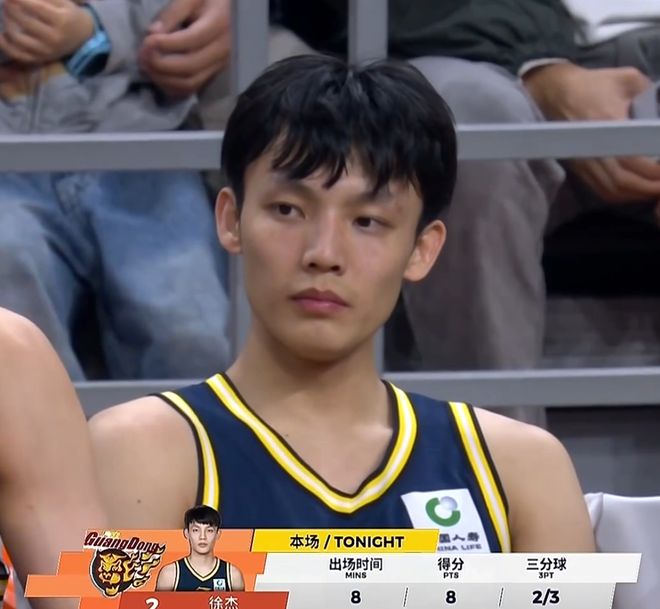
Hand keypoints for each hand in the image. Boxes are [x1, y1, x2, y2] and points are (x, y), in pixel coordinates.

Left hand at [0, 0, 93, 64]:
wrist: (84, 37)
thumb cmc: (70, 15)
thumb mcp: (62, 2)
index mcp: (61, 21)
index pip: (33, 6)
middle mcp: (54, 38)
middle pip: (24, 21)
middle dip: (10, 8)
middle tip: (7, 2)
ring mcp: (47, 51)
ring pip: (18, 38)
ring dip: (7, 23)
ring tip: (6, 14)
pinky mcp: (42, 58)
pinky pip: (19, 55)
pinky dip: (6, 45)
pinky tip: (2, 34)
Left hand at [139, 0, 230, 97]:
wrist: (227, 12)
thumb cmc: (208, 0)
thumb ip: (173, 11)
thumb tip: (153, 32)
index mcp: (219, 25)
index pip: (192, 40)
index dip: (167, 44)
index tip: (147, 41)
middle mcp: (222, 49)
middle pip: (190, 66)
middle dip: (161, 64)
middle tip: (142, 55)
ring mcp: (219, 65)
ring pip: (190, 82)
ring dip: (164, 78)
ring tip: (146, 66)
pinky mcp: (213, 74)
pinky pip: (191, 88)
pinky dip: (172, 86)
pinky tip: (158, 75)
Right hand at [524, 63, 659, 202]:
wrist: (557, 94)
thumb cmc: (593, 85)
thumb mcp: (628, 79)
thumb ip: (650, 93)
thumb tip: (659, 110)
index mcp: (607, 122)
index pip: (632, 157)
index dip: (654, 170)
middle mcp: (593, 147)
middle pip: (623, 180)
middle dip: (650, 186)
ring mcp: (585, 161)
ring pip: (613, 189)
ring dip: (637, 194)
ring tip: (656, 188)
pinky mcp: (581, 169)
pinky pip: (603, 190)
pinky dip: (622, 195)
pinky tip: (636, 190)